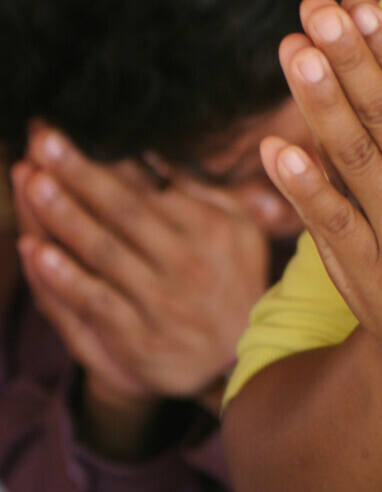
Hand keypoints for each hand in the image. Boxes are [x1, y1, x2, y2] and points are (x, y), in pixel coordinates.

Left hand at [12, 127, 269, 402]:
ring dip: (63, 215)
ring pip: (101, 252)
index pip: (143, 185)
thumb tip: (154, 148)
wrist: (240, 361)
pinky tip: (36, 250)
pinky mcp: (137, 340)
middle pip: (120, 210)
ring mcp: (160, 302)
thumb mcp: (238, 227)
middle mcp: (185, 261)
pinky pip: (94, 303)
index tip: (64, 131)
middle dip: (77, 173)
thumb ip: (200, 188)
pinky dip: (62, 277)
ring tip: (31, 181)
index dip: (101, 156)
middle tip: (42, 140)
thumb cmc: (233, 278)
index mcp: (207, 227)